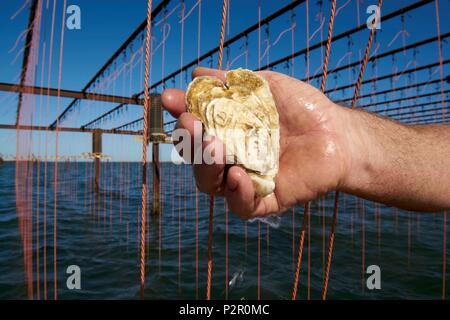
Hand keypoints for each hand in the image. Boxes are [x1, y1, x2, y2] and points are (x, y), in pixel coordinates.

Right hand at [162, 67, 349, 218]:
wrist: (338, 132)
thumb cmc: (303, 108)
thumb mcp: (265, 86)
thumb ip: (232, 82)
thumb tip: (198, 74)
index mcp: (228, 132)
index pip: (196, 128)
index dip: (181, 114)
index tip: (171, 99)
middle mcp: (231, 158)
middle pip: (197, 159)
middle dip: (190, 142)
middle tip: (192, 123)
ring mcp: (247, 180)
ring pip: (211, 184)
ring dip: (205, 167)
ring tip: (215, 147)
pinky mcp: (266, 200)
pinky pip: (242, 207)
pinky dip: (236, 194)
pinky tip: (238, 175)